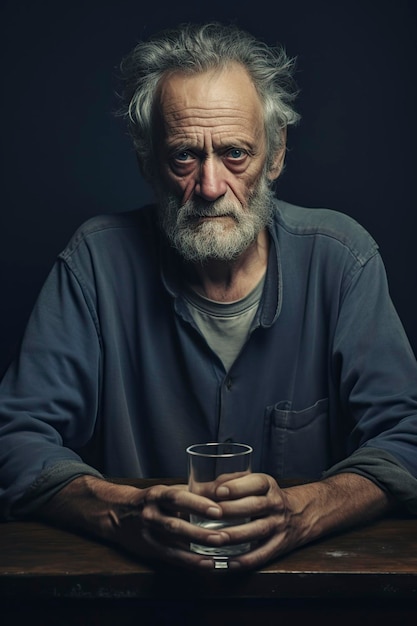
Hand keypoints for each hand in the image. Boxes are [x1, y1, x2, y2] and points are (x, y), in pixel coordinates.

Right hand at [37, 475, 233, 569]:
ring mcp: (148, 534)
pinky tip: (208, 564)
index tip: (218, 510)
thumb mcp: (167, 490)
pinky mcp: (150, 550)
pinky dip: (191, 562)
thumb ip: (193, 491)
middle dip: (200, 532)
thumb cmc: (152, 500)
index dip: (198, 504)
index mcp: (157, 495)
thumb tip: (225, 488)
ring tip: (219, 552)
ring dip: (198, 550)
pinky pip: (173, 559)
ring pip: (174, 544)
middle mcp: (150, 514)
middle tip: (223, 536)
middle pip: (176, 525)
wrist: (116, 514)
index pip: (177, 497)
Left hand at [203, 471, 392, 570]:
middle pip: (254, 506)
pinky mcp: (278, 546)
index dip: (237, 486)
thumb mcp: (256, 482)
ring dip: (236, 535)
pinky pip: (261, 555)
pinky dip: (244, 560)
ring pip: (257, 530)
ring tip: (216, 539)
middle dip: (232, 510)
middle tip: (211, 514)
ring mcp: (278, 525)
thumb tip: (204, 487)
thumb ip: (232, 480)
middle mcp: (276, 504)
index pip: (256, 482)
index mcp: (268, 485)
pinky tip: (227, 563)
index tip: (218, 491)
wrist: (301, 514)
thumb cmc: (265, 496)